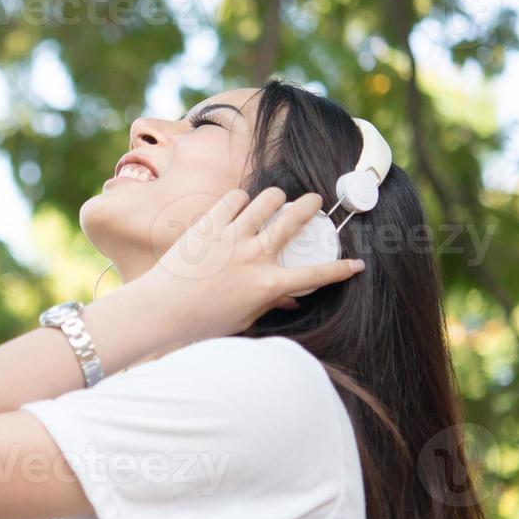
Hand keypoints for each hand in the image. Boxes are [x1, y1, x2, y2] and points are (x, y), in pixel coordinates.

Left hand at [138, 186, 364, 342]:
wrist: (162, 309)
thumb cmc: (202, 322)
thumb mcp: (243, 318)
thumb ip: (269, 304)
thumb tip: (290, 299)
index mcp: (268, 284)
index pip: (316, 274)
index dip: (341, 269)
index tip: (357, 263)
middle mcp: (256, 256)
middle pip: (295, 220)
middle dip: (311, 206)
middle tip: (315, 200)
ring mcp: (232, 236)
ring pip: (267, 200)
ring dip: (276, 197)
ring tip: (276, 198)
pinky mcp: (209, 223)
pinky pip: (234, 198)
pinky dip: (241, 197)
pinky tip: (240, 201)